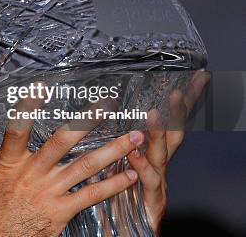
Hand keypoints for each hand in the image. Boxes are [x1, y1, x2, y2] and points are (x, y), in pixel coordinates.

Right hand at [0, 97, 144, 236]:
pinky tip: (131, 175)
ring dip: (113, 150)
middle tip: (108, 104)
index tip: (42, 86)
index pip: (17, 130)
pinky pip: (92, 195)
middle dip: (87, 121)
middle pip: (62, 142)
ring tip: (134, 136)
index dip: (28, 108)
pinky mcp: (62, 212)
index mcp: (10, 163)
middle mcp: (32, 173)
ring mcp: (49, 192)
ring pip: (85, 165)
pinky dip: (113, 185)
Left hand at [127, 69, 210, 234]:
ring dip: (159, 134)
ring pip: (161, 154)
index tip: (195, 77)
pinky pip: (146, 180)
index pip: (171, 122)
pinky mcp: (150, 201)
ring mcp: (157, 182)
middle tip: (178, 89)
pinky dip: (140, 165)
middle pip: (174, 133)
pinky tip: (134, 152)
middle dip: (178, 112)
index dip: (182, 102)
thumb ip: (116, 142)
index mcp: (151, 154)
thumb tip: (101, 112)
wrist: (126, 234)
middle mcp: (158, 166)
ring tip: (154, 113)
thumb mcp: (116, 164)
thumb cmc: (118, 198)